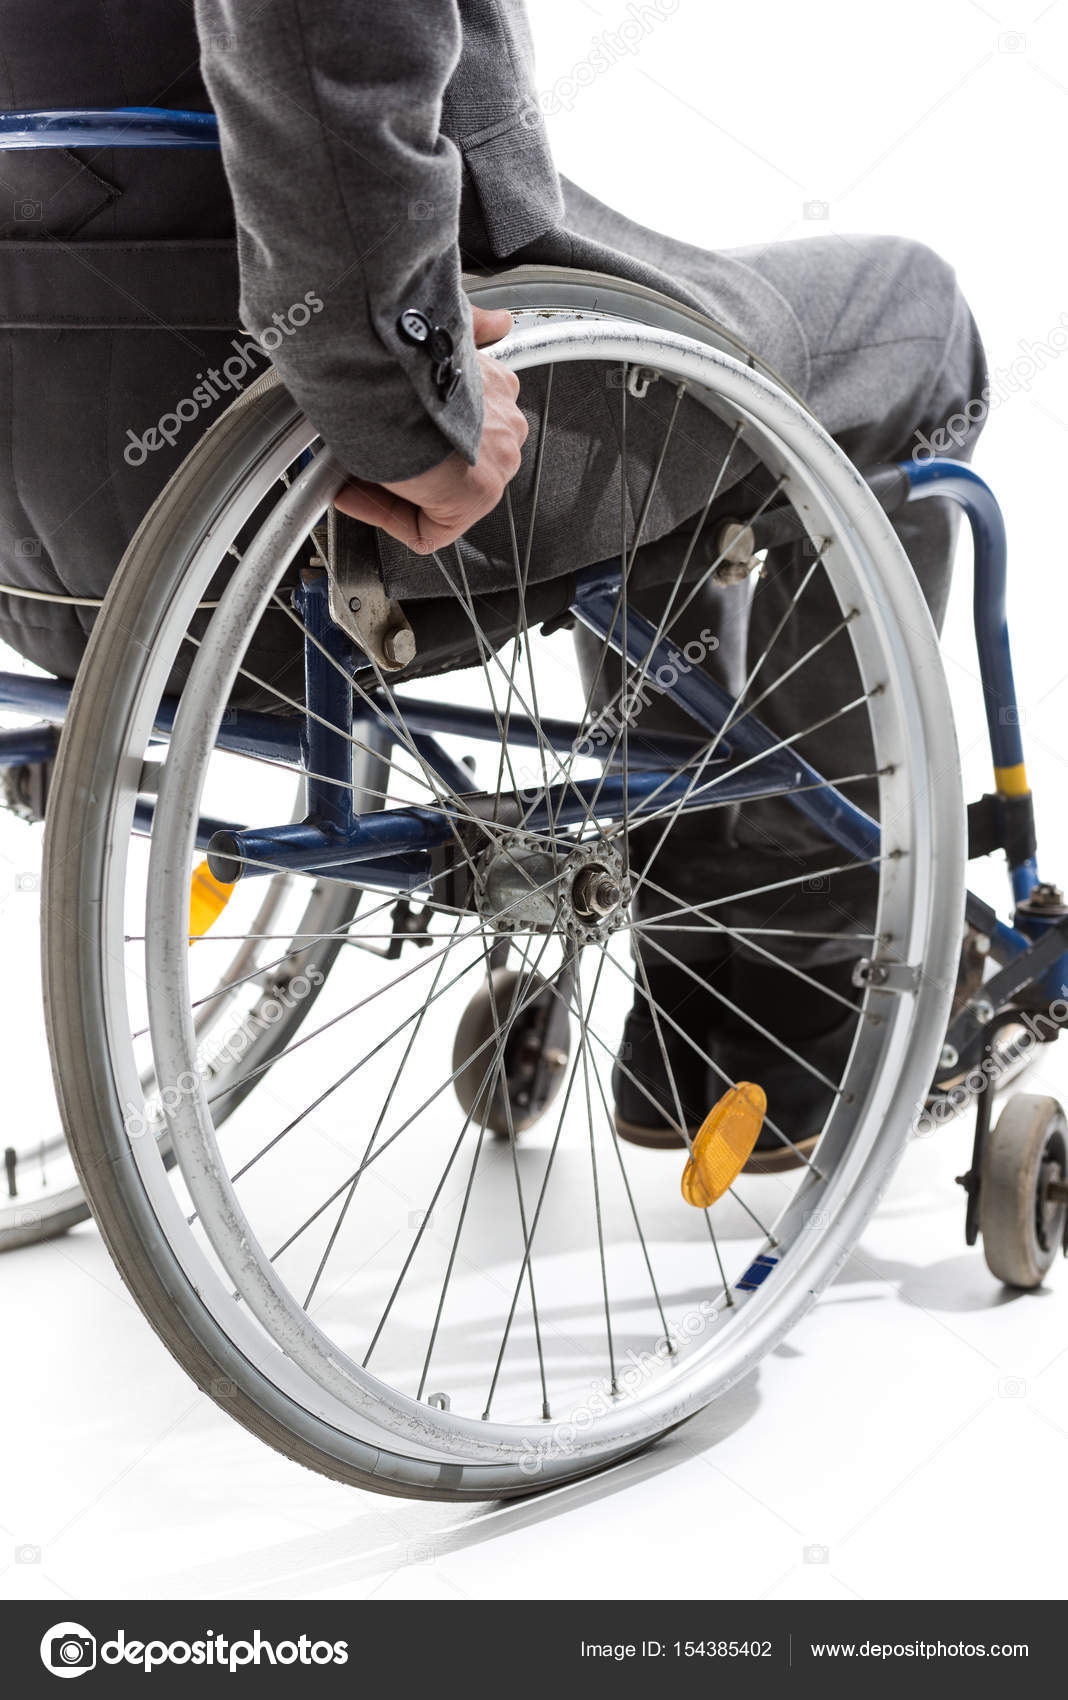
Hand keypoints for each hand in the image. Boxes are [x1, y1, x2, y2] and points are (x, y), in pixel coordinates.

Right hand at [335, 304, 527, 554]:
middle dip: (406, 464)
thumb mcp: (444, 327)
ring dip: (394, 488)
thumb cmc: (406, 353)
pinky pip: (431, 529)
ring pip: (442, 496)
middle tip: (360, 453)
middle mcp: (503, 428)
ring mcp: (495, 463)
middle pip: (451, 465)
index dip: (412, 435)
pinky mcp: (475, 498)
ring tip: (350, 474)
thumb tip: (497, 322)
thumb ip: (472, 327)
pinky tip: (355, 494)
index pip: (461, 429)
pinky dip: (389, 516)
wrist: (396, 373)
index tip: (381, 430)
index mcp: (497, 391)